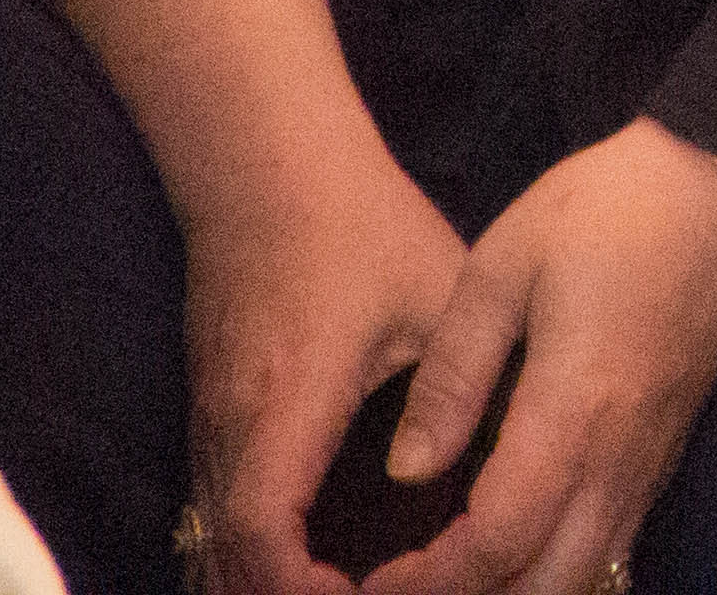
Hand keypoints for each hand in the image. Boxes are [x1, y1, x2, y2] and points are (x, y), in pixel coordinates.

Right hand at [186, 149, 468, 594]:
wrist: (263, 164)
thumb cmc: (356, 222)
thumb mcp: (434, 291)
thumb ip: (465, 379)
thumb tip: (507, 462)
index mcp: (288, 399)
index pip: (262, 532)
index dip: (304, 591)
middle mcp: (232, 425)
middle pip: (223, 561)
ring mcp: (209, 423)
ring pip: (209, 544)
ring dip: (263, 588)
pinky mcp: (209, 416)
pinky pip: (212, 515)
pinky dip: (247, 561)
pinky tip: (305, 579)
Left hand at [356, 116, 716, 594]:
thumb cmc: (611, 208)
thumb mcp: (506, 260)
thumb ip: (453, 370)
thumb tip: (407, 467)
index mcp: (572, 410)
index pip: (496, 542)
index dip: (429, 581)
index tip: (374, 579)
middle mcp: (619, 457)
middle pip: (548, 588)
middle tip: (405, 585)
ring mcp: (651, 460)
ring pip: (587, 576)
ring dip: (516, 590)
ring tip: (452, 574)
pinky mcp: (666, 451)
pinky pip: (612, 544)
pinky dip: (557, 569)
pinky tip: (513, 547)